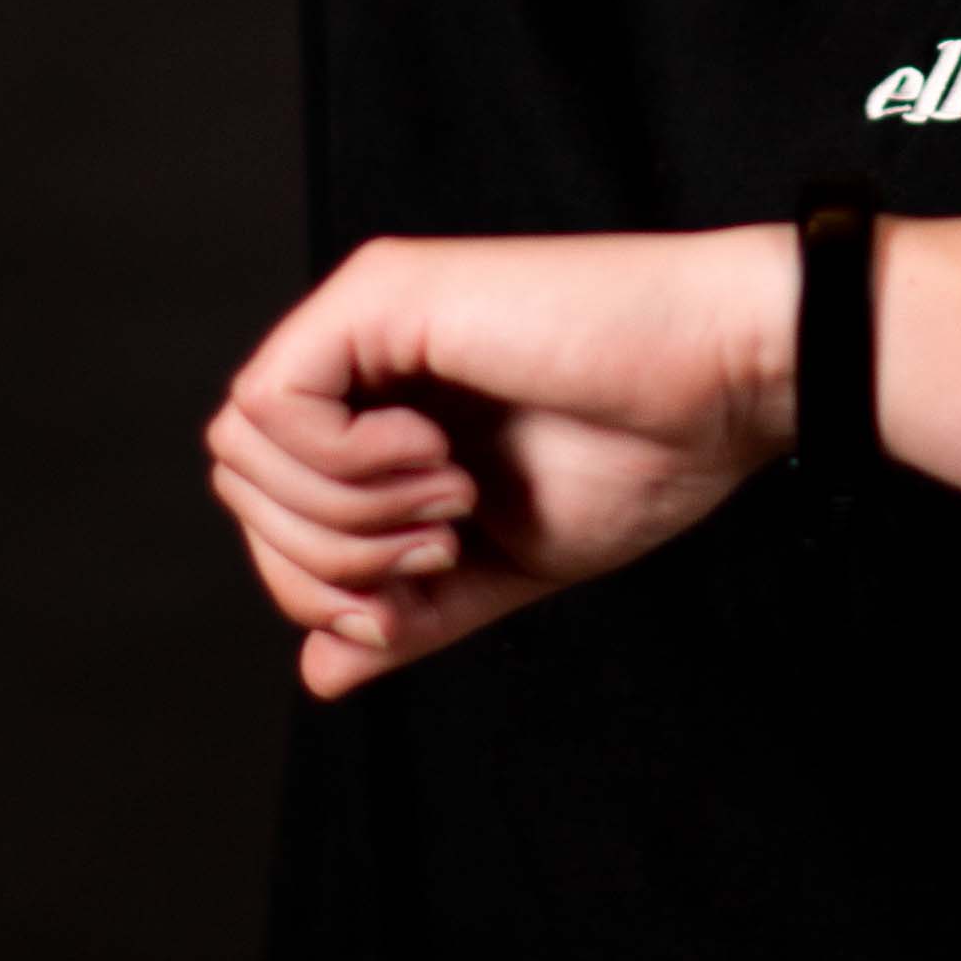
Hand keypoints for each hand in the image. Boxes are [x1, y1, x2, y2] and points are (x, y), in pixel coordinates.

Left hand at [203, 225, 799, 699]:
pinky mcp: (379, 292)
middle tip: (440, 541)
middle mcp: (362, 348)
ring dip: (346, 513)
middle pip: (240, 484)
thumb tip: (318, 669)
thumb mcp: (501, 561)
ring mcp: (365, 312)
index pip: (270, 510)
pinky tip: (437, 456)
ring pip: (242, 452)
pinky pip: (270, 404)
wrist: (720, 381)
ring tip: (450, 497)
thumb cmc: (643, 452)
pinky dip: (342, 465)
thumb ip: (408, 607)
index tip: (426, 583)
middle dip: (324, 557)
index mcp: (388, 406)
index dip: (317, 581)